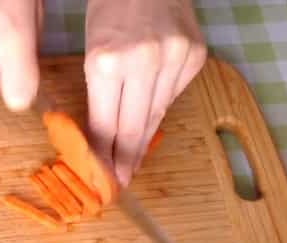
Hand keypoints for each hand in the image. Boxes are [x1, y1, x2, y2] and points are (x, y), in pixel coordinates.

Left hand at [84, 0, 206, 185]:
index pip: (105, 124)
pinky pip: (174, 94)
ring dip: (144, 139)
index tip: (104, 177)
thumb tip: (103, 139)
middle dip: (126, 159)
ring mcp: (174, 59)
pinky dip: (161, 107)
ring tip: (134, 160)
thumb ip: (98, 94)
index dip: (104, 155)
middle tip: (122, 181)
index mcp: (106, 62)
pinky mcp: (195, 56)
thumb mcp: (91, 50)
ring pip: (157, 114)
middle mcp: (143, 62)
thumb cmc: (110, 9)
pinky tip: (150, 118)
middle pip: (134, 127)